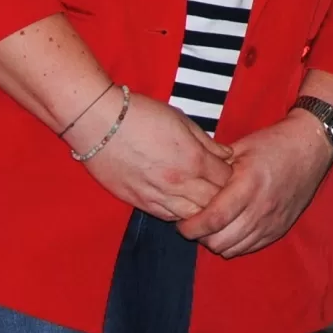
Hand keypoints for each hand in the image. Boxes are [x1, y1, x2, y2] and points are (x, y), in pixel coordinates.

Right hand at [79, 89, 234, 220]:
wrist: (99, 123)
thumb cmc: (142, 115)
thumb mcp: (182, 121)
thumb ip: (207, 142)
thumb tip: (226, 155)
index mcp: (193, 159)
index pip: (227, 180)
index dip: (233, 177)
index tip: (232, 172)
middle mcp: (179, 183)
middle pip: (214, 203)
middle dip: (222, 197)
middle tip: (222, 190)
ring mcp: (158, 196)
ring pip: (192, 216)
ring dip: (201, 210)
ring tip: (204, 201)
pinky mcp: (139, 203)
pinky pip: (167, 217)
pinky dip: (180, 214)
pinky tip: (184, 206)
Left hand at [176, 113, 332, 257]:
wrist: (311, 146)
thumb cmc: (274, 143)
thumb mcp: (240, 149)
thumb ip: (214, 170)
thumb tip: (189, 185)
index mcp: (248, 184)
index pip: (213, 219)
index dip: (192, 227)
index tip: (182, 223)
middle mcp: (261, 207)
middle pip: (221, 240)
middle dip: (201, 237)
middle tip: (194, 225)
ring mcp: (273, 220)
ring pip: (234, 248)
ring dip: (217, 242)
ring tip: (212, 228)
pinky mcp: (280, 227)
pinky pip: (251, 248)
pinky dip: (236, 244)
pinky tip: (231, 230)